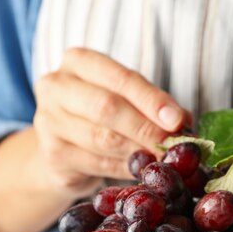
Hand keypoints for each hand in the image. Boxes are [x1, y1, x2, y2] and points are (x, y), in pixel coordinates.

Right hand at [33, 47, 190, 195]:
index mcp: (78, 62)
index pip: (120, 78)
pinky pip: (98, 164)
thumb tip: (183, 122)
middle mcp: (57, 86)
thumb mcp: (125, 100)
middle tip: (172, 144)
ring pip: (102, 139)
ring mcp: (49, 121)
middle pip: (107, 107)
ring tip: (162, 158)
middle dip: (146, 128)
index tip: (177, 119)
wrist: (61, 150)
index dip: (151, 100)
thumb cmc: (100, 116)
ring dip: (138, 151)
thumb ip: (152, 105)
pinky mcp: (53, 155)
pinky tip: (141, 170)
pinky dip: (125, 168)